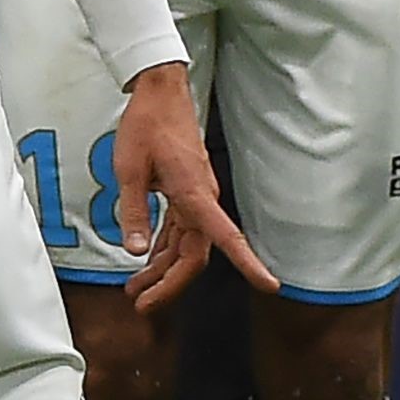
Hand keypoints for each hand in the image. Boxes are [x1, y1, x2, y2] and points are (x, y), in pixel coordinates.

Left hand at [115, 62, 276, 312]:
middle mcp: (201, 199)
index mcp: (193, 194)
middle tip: (141, 306)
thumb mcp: (129, 168)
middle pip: (196, 255)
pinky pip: (178, 230)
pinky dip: (162, 250)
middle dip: (171, 285)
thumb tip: (135, 251)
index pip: (226, 237)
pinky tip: (145, 261)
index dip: (249, 263)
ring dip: (162, 271)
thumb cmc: (146, 125)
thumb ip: (132, 211)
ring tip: (134, 291)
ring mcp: (195, 197)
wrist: (160, 92)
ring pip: (186, 246)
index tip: (270, 285)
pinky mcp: (185, 192)